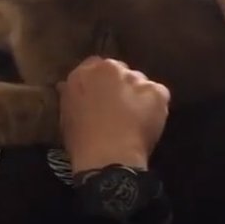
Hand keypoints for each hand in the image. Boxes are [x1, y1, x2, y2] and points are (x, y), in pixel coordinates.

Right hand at [57, 57, 170, 173]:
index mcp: (85, 72)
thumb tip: (66, 85)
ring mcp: (136, 79)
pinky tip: (148, 122)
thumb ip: (70, 94)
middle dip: (120, 86)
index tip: (102, 95)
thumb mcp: (66, 115)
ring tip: (135, 119)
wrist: (108, 157)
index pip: (94, 65)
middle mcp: (111, 68)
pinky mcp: (157, 92)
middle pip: (120, 71)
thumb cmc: (81, 141)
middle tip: (119, 108)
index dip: (100, 81)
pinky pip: (159, 95)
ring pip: (140, 83)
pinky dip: (155, 106)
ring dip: (138, 95)